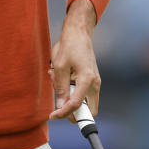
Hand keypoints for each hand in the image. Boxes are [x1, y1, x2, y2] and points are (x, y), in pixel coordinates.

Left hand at [49, 0, 100, 121]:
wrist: (79, 33)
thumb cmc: (69, 46)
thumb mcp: (59, 66)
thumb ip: (60, 87)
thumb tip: (60, 105)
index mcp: (87, 80)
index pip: (76, 105)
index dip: (64, 113)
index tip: (53, 116)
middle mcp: (95, 84)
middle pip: (87, 110)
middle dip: (71, 109)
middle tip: (58, 95)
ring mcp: (95, 82)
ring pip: (84, 102)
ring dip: (70, 96)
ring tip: (57, 78)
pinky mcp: (92, 80)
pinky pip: (82, 92)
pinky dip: (72, 89)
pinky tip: (62, 76)